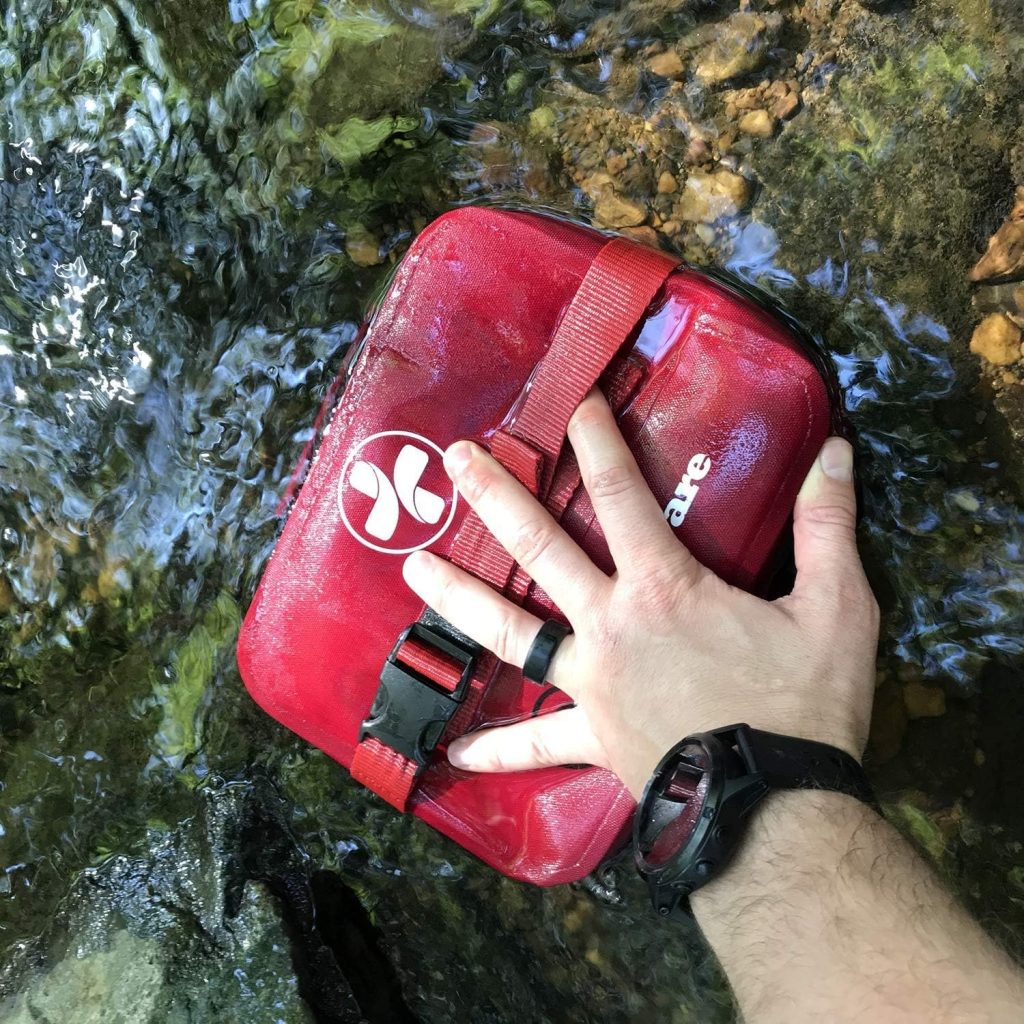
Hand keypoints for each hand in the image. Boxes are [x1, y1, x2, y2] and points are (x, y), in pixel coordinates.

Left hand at [401, 392, 878, 799]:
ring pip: (509, 632)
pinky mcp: (591, 739)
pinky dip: (499, 749)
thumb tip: (835, 452)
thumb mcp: (836, 610)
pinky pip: (537, 743)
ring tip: (414, 571)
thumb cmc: (802, 709)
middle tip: (453, 462)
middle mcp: (610, 626)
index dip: (596, 439)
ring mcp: (590, 683)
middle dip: (496, 497)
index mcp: (663, 587)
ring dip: (460, 598)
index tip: (572, 401)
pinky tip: (458, 751)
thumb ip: (827, 527)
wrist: (776, 811)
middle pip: (540, 549)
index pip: (620, 492)